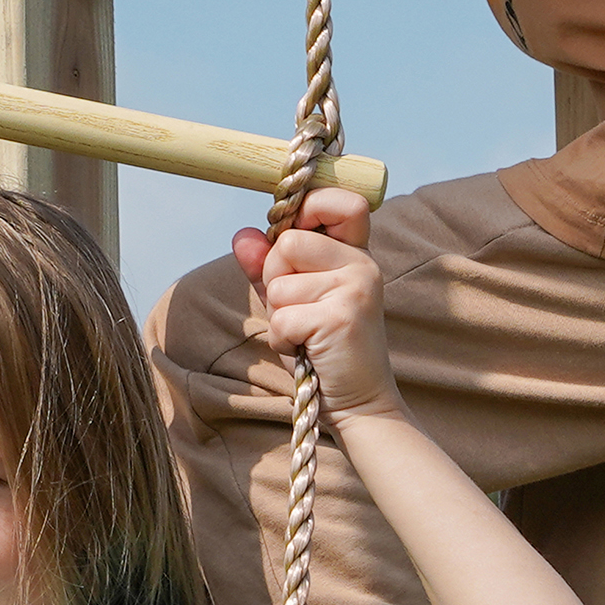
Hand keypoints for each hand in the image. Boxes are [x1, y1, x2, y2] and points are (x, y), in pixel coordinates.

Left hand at [233, 189, 402, 418]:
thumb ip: (266, 265)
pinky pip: (281, 316)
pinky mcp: (342, 317)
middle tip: (302, 309)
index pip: (345, 202)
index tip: (297, 228)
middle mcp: (362, 265)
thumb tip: (242, 234)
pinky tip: (305, 348)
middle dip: (276, 278)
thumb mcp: (291, 299)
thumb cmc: (322, 347)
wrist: (358, 402)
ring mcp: (356, 289)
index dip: (311, 207)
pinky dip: (281, 338)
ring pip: (279, 282)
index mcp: (355, 254)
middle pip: (288, 242)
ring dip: (279, 313)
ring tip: (307, 332)